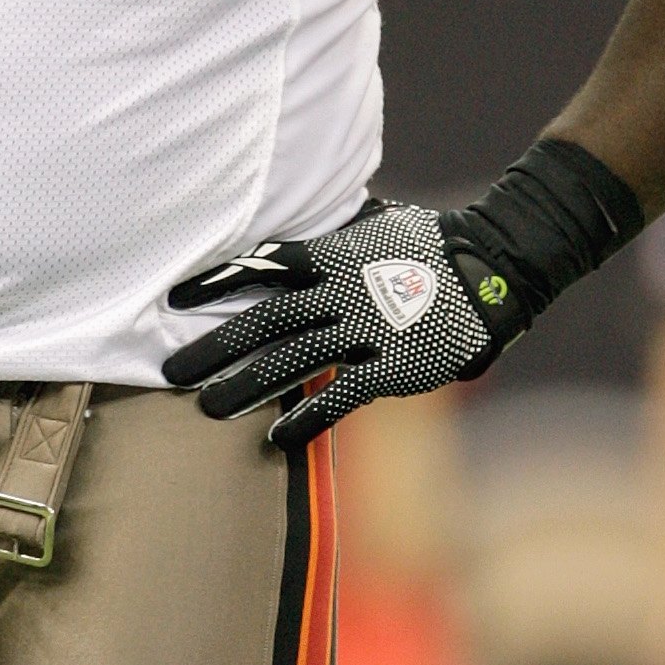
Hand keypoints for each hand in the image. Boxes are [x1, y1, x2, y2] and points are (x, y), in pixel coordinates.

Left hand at [163, 202, 504, 449]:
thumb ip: (337, 237)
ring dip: (247, 384)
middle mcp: (341, 292)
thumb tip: (311, 230)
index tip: (174, 301)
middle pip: (265, 318)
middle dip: (214, 346)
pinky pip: (344, 393)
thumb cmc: (434, 245)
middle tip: (170, 371)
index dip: (216, 282)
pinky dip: (311, 415)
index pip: (262, 266)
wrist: (494, 266)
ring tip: (208, 408)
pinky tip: (279, 437)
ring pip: (294, 357)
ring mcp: (367, 328)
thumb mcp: (379, 227)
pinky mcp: (394, 364)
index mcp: (333, 257)